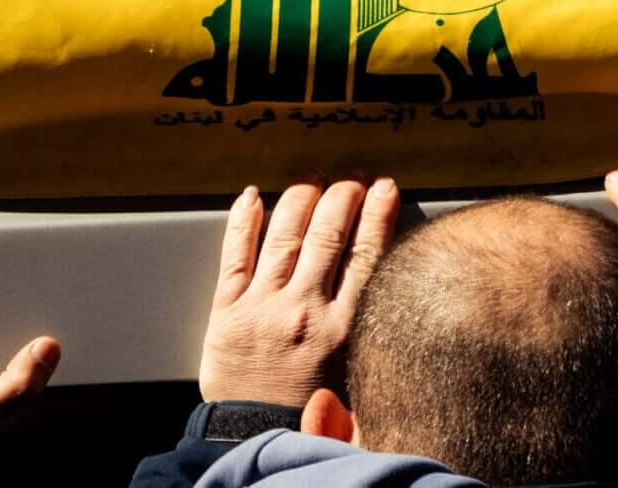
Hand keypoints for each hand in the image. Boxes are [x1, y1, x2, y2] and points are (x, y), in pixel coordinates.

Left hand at [199, 178, 399, 405]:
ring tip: (312, 179)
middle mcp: (305, 311)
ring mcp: (262, 307)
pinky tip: (251, 197)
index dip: (377, 214)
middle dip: (342, 196)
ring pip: (285, 236)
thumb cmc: (306, 413)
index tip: (385, 189)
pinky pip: (234, 256)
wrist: (254, 439)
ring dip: (300, 199)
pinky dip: (242, 222)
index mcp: (343, 329)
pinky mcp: (226, 312)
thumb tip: (391, 289)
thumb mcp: (357, 379)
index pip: (366, 255)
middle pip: (328, 235)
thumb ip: (370, 333)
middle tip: (351, 179)